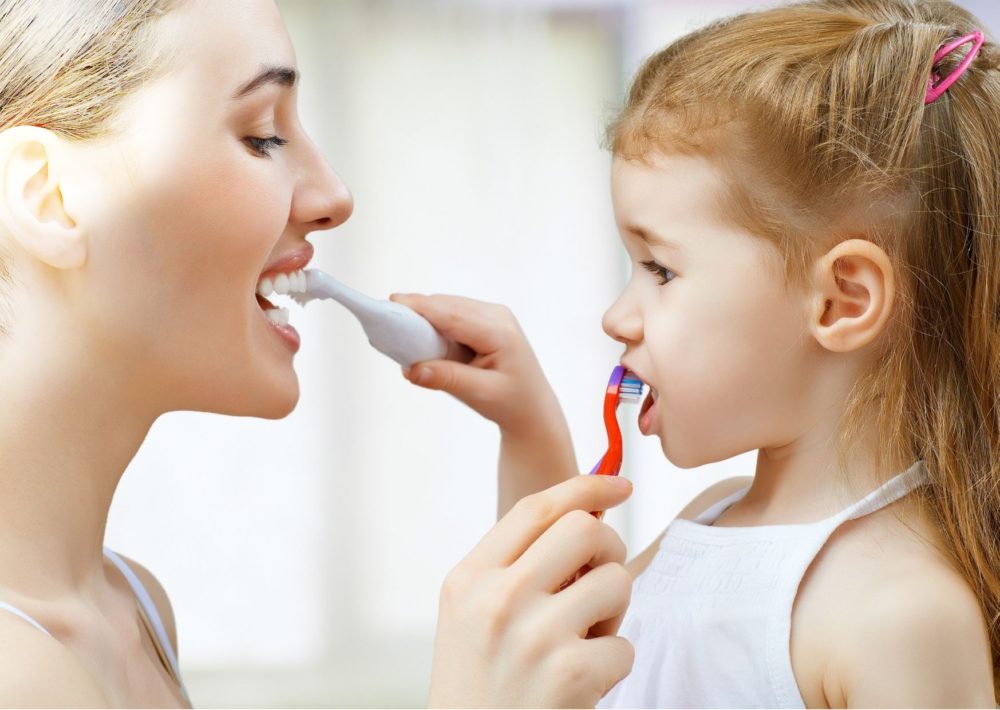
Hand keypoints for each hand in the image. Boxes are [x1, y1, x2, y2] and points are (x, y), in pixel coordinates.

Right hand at [389, 294, 564, 439]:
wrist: (532, 408)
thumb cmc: (511, 402)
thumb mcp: (480, 394)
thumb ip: (447, 379)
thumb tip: (412, 369)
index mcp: (499, 331)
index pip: (451, 314)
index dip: (420, 308)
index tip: (390, 304)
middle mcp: (496, 316)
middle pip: (446, 305)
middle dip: (415, 312)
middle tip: (384, 322)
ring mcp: (491, 315)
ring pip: (446, 307)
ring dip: (423, 319)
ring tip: (398, 333)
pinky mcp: (483, 320)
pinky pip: (451, 314)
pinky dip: (433, 324)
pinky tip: (419, 338)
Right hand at [428, 474, 634, 707]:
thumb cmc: (479, 682)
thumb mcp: (471, 614)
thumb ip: (516, 563)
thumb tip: (590, 513)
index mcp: (470, 578)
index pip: (537, 506)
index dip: (585, 485)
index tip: (619, 483)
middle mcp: (498, 598)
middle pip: (585, 528)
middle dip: (608, 548)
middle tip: (598, 580)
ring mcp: (535, 636)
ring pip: (617, 581)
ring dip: (613, 611)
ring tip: (584, 639)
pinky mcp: (571, 674)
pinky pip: (624, 644)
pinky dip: (613, 665)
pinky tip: (582, 684)